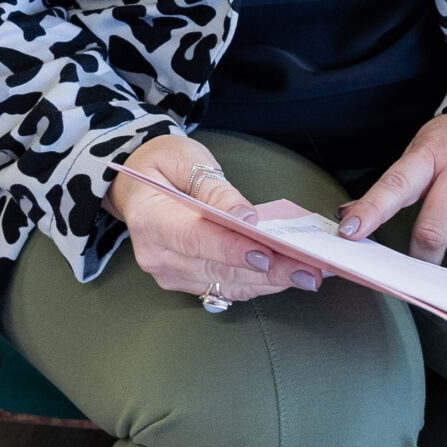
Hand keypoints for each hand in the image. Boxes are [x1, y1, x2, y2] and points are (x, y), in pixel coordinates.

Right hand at [107, 133, 323, 302]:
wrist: (138, 186)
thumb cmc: (163, 164)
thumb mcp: (186, 160)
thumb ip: (214, 189)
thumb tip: (245, 216)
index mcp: (150, 219)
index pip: (194, 239)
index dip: (231, 249)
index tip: (266, 254)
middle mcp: (157, 255)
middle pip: (216, 268)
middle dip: (266, 271)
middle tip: (307, 270)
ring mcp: (169, 274)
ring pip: (226, 283)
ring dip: (269, 281)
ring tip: (307, 274)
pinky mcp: (185, 281)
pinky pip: (225, 287)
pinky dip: (258, 283)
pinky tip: (288, 276)